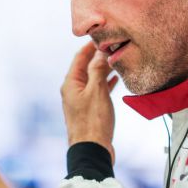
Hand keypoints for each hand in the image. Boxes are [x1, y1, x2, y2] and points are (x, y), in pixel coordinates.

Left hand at [61, 42, 118, 162]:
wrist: (91, 151)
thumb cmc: (93, 122)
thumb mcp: (97, 92)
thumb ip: (98, 70)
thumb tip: (99, 53)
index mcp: (70, 84)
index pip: (79, 58)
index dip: (90, 46)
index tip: (102, 37)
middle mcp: (72, 90)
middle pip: (85, 67)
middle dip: (98, 57)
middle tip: (113, 47)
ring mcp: (80, 100)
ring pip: (92, 79)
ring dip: (103, 70)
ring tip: (116, 60)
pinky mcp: (88, 110)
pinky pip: (96, 90)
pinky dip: (105, 83)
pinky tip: (115, 80)